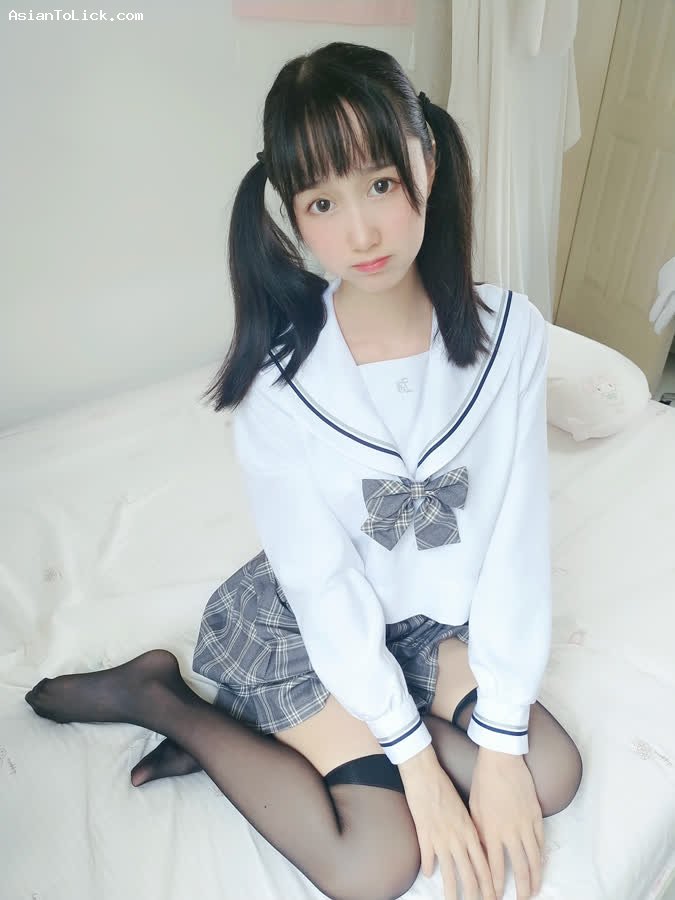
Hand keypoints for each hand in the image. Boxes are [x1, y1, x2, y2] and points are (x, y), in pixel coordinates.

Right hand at [399, 745, 496, 899]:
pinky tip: (428, 874)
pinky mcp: (424, 834)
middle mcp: (458, 837)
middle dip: (476, 893)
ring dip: (452, 891)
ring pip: (450, 872)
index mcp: (471, 830)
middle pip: (470, 873)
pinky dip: (428, 867)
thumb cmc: (448, 786)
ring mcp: (441, 837)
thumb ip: (471, 829)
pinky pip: (428, 857)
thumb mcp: (466, 808)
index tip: (493, 897)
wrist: (425, 773)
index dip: (490, 883)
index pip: (485, 864)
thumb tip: (475, 846)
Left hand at [469, 748, 544, 899]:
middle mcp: (509, 831)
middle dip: (521, 889)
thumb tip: (480, 853)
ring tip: (534, 890)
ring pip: (534, 858)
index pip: (494, 867)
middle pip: (519, 868)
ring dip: (535, 877)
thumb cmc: (483, 782)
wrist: (501, 759)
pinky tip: (540, 866)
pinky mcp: (536, 815)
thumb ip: (479, 832)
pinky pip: (541, 842)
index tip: (495, 898)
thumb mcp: (474, 809)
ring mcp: (525, 823)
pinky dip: (541, 857)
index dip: (495, 886)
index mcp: (490, 830)